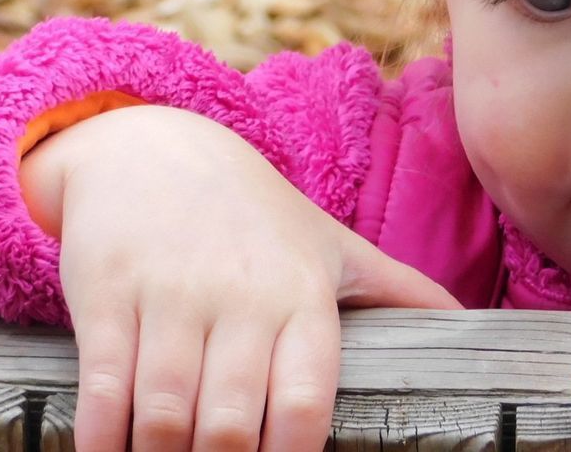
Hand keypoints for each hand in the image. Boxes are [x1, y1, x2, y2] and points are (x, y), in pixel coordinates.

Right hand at [21, 105, 459, 451]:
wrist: (155, 148)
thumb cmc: (255, 214)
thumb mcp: (332, 243)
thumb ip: (398, 287)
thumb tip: (468, 320)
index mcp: (304, 293)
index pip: (308, 398)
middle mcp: (241, 298)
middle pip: (232, 424)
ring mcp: (171, 299)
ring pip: (165, 418)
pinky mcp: (106, 298)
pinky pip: (102, 393)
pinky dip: (103, 441)